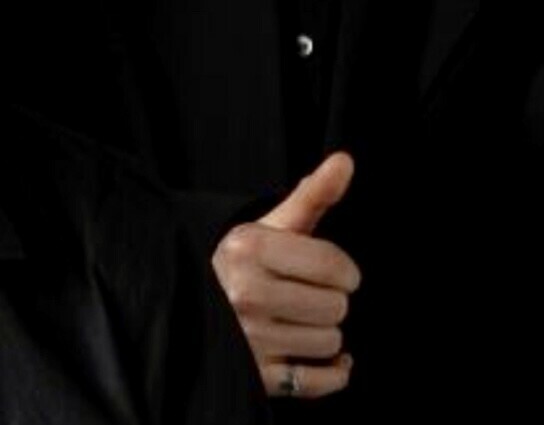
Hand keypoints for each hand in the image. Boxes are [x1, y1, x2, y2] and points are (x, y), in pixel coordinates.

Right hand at [212, 151, 361, 399]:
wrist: (196, 302)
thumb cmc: (245, 260)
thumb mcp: (272, 223)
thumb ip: (313, 194)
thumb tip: (346, 161)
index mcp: (249, 249)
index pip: (332, 265)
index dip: (347, 270)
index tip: (343, 274)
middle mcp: (243, 295)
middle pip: (335, 305)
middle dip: (335, 300)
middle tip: (317, 296)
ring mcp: (246, 339)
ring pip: (329, 341)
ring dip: (330, 333)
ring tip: (310, 321)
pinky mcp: (251, 377)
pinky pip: (315, 382)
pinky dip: (334, 373)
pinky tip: (335, 359)